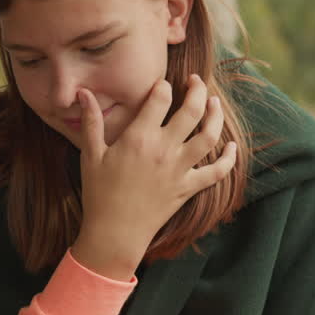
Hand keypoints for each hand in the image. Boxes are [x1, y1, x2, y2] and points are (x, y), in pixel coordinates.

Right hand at [73, 74, 236, 279]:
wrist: (114, 233)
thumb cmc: (99, 194)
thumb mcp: (90, 155)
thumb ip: (91, 121)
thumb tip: (82, 92)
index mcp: (139, 137)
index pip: (160, 98)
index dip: (163, 85)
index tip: (162, 83)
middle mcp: (164, 149)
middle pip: (191, 110)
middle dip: (196, 90)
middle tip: (194, 81)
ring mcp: (179, 169)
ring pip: (209, 135)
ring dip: (216, 116)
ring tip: (214, 103)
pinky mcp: (188, 188)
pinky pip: (216, 172)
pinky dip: (228, 159)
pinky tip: (232, 147)